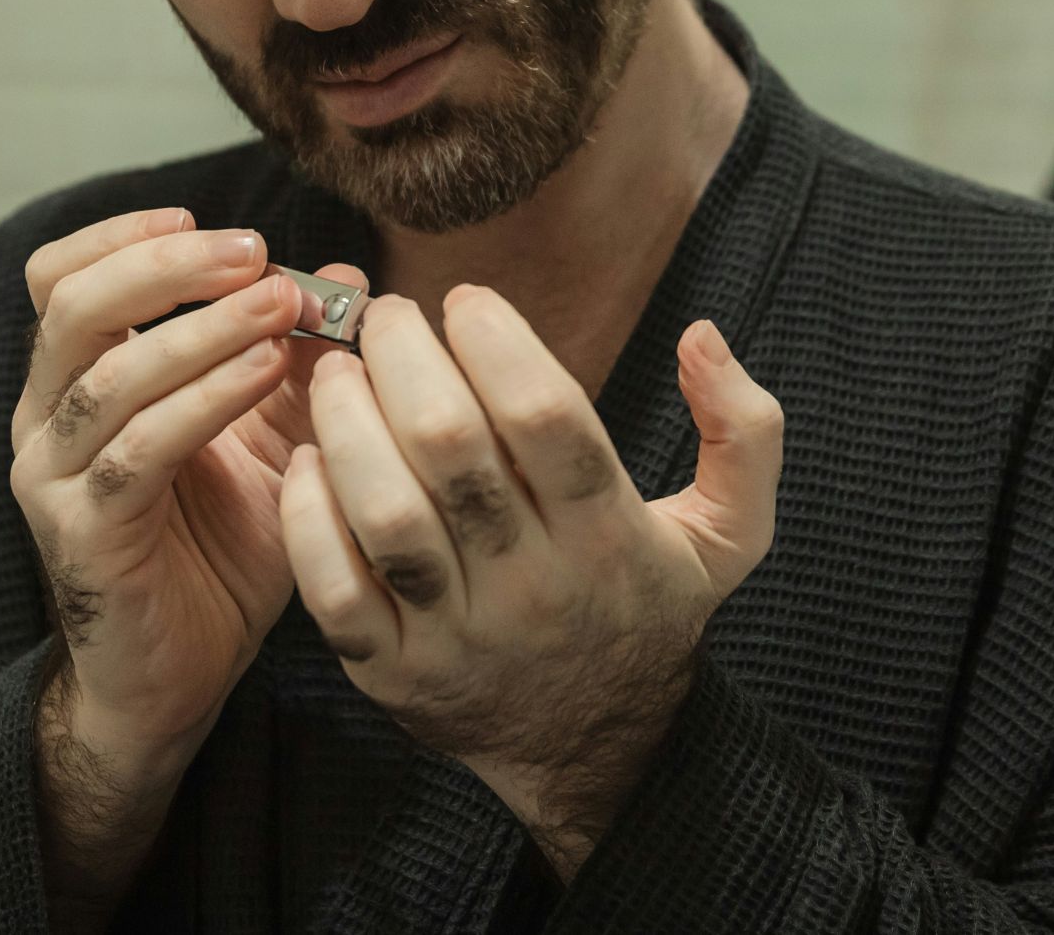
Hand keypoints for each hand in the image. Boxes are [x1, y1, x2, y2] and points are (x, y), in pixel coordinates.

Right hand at [9, 208, 362, 763]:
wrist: (183, 678)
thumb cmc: (222, 551)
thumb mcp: (270, 439)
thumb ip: (298, 359)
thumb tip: (349, 278)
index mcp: (76, 382)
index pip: (61, 278)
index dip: (125, 237)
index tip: (213, 224)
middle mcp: (47, 420)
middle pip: (72, 306)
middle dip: (168, 268)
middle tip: (256, 254)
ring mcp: (54, 478)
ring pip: (108, 375)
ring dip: (202, 329)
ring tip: (282, 308)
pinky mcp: (82, 534)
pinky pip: (137, 450)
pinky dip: (206, 400)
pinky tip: (267, 374)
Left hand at [278, 286, 782, 874]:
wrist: (598, 752)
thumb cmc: (648, 607)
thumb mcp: (731, 533)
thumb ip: (746, 431)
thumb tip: (703, 337)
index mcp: (610, 536)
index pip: (549, 419)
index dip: (499, 343)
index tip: (468, 300)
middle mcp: (534, 586)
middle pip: (454, 453)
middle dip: (405, 360)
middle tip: (385, 316)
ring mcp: (458, 634)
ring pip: (386, 515)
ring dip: (348, 424)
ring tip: (336, 369)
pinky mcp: (394, 673)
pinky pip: (336, 591)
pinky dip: (310, 516)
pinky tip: (307, 455)